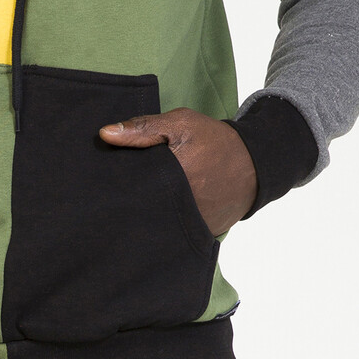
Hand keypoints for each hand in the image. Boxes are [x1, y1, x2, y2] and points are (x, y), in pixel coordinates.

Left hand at [98, 107, 257, 235]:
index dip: (117, 182)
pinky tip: (161, 212)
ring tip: (139, 203)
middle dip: (131, 200)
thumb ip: (143, 128)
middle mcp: (181, 206)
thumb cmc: (214, 141)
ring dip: (149, 214)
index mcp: (172, 176)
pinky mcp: (202, 234)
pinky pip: (177, 233)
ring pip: (158, 223)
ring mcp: (193, 224)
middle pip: (142, 208)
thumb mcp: (181, 123)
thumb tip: (104, 133)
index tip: (106, 179)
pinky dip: (168, 223)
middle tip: (118, 194)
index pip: (131, 186)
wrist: (254, 164)